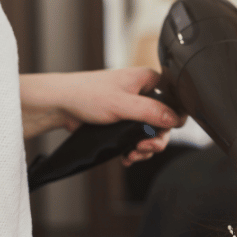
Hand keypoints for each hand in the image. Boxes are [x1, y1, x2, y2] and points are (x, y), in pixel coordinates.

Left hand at [20, 69, 186, 164]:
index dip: (174, 119)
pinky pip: (138, 139)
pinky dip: (135, 150)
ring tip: (133, 154)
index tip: (164, 132)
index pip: (175, 100)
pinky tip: (127, 155)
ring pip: (151, 133)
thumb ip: (151, 112)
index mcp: (148, 81)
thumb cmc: (86, 94)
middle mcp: (144, 94)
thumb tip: (175, 119)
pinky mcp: (124, 122)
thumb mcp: (123, 104)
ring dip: (145, 148)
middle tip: (145, 147)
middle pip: (164, 122)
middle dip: (156, 140)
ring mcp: (134, 109)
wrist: (61, 105)